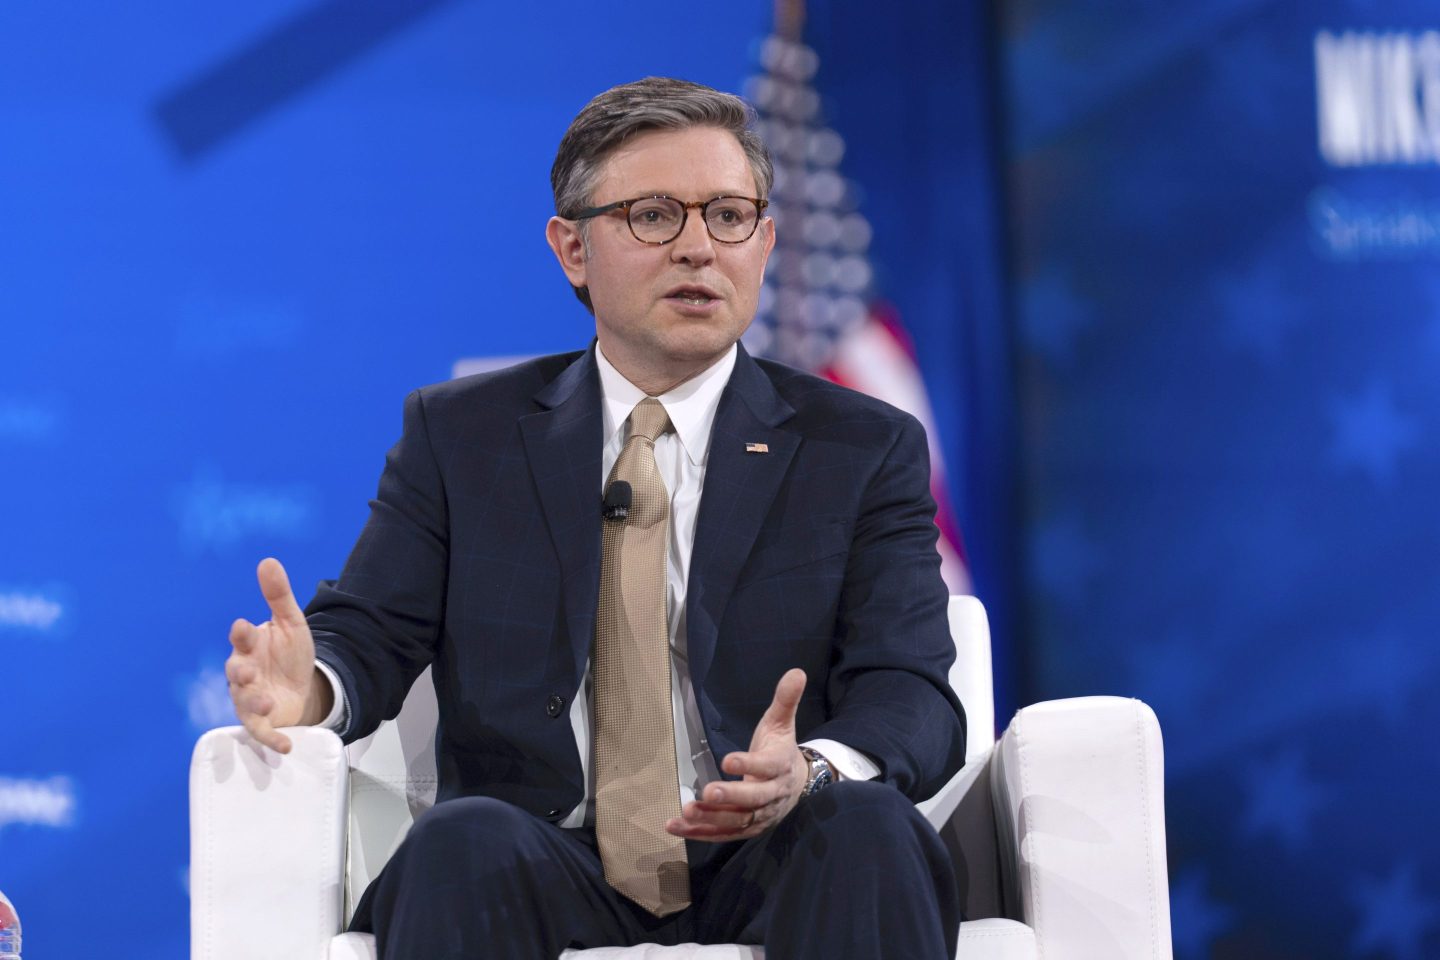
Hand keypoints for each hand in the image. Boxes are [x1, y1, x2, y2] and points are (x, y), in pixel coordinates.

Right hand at [225, 558, 328, 752]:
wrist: (304, 685)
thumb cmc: (289, 653)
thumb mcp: (291, 622)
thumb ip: (278, 595)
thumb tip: (268, 560)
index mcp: (250, 646)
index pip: (241, 638)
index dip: (241, 634)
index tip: (243, 627)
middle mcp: (244, 673)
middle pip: (236, 672)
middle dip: (240, 672)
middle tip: (247, 671)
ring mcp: (250, 698)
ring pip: (245, 702)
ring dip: (253, 702)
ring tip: (267, 701)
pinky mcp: (263, 720)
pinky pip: (262, 732)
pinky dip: (272, 740)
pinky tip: (286, 746)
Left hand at [666, 668, 808, 842]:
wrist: (797, 785)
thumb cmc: (781, 750)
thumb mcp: (782, 723)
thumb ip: (786, 700)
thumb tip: (797, 672)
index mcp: (780, 766)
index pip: (767, 767)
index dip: (749, 764)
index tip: (727, 760)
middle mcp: (772, 795)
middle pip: (753, 800)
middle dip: (730, 797)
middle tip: (707, 792)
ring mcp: (760, 815)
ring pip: (737, 821)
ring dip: (711, 819)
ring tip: (686, 811)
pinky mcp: (747, 828)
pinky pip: (723, 834)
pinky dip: (699, 832)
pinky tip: (675, 826)